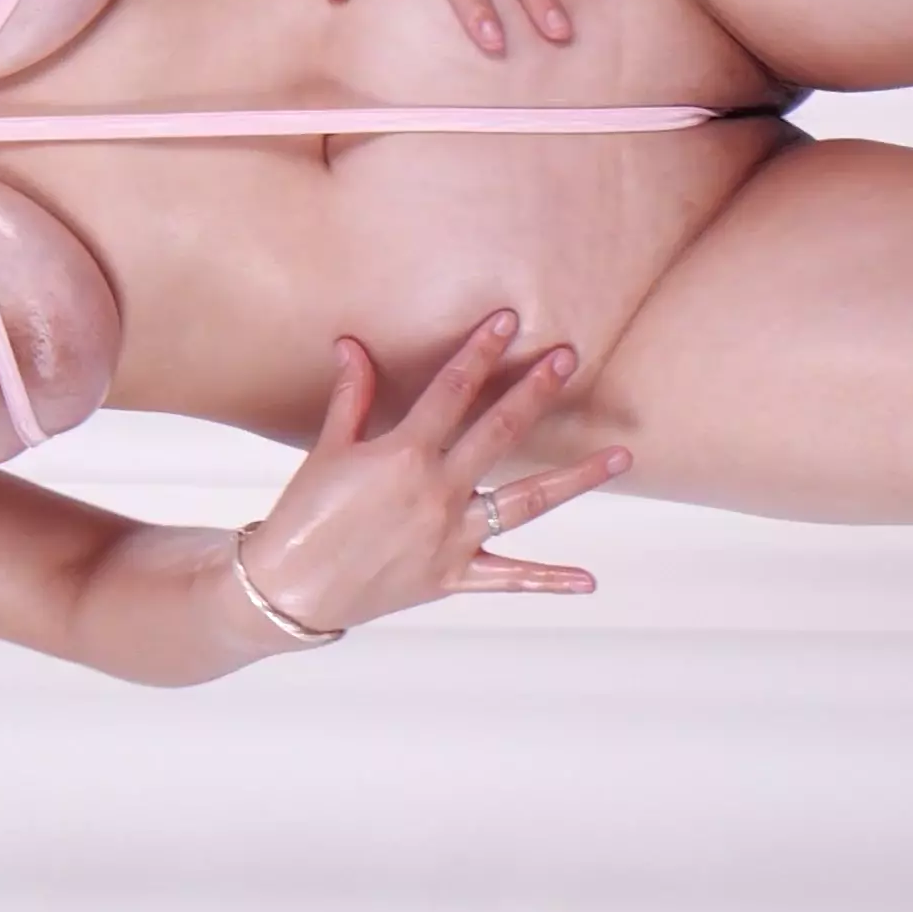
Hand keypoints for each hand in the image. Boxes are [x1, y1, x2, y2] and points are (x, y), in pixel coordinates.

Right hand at [242, 309, 626, 631]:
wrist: (290, 590)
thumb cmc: (305, 515)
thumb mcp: (327, 449)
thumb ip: (351, 396)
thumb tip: (352, 343)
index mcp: (403, 456)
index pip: (451, 391)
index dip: (480, 352)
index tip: (507, 320)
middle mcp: (436, 493)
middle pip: (499, 433)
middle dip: (535, 392)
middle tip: (568, 358)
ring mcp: (450, 537)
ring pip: (526, 502)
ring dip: (577, 477)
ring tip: (622, 455)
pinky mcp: (452, 576)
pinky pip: (509, 578)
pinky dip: (548, 580)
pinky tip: (589, 580)